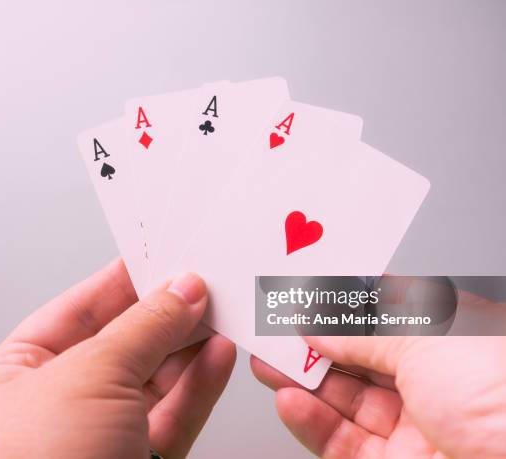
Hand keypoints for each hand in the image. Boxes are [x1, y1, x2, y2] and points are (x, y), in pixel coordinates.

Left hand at [0, 258, 235, 458]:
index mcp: (16, 375)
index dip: (122, 279)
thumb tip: (181, 290)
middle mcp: (56, 406)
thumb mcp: (87, 377)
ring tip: (222, 311)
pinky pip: (174, 416)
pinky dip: (200, 385)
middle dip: (166, 312)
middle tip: (204, 281)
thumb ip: (142, 328)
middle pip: (124, 342)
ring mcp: (99, 440)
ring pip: (155, 380)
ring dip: (191, 345)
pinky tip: (218, 355)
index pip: (79, 309)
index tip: (161, 256)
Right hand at [252, 293, 505, 457]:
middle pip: (357, 360)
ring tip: (267, 363)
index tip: (302, 299)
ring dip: (301, 382)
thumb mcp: (424, 340)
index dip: (339, 308)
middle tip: (273, 333)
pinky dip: (310, 421)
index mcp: (451, 340)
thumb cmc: (505, 394)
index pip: (383, 317)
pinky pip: (342, 443)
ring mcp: (415, 429)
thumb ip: (362, 331)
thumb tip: (319, 322)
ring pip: (343, 402)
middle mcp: (434, 384)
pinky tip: (289, 400)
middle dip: (311, 344)